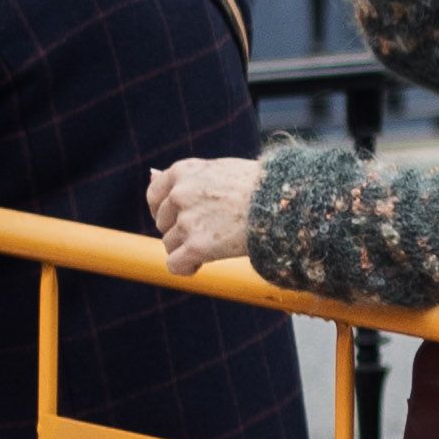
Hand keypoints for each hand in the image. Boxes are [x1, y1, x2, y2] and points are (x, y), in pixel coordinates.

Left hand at [147, 158, 261, 275]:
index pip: (155, 195)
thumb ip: (186, 176)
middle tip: (212, 231)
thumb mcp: (220, 170)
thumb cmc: (261, 185)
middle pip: (163, 222)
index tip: (181, 218)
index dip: (166, 210)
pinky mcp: (197, 246)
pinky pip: (175, 265)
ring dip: (188, 248)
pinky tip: (199, 265)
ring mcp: (188, 221)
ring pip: (170, 244)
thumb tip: (150, 173)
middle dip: (181, 230)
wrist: (287, 202)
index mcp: (184, 171)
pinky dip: (185, 268)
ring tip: (216, 245)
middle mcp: (180, 194)